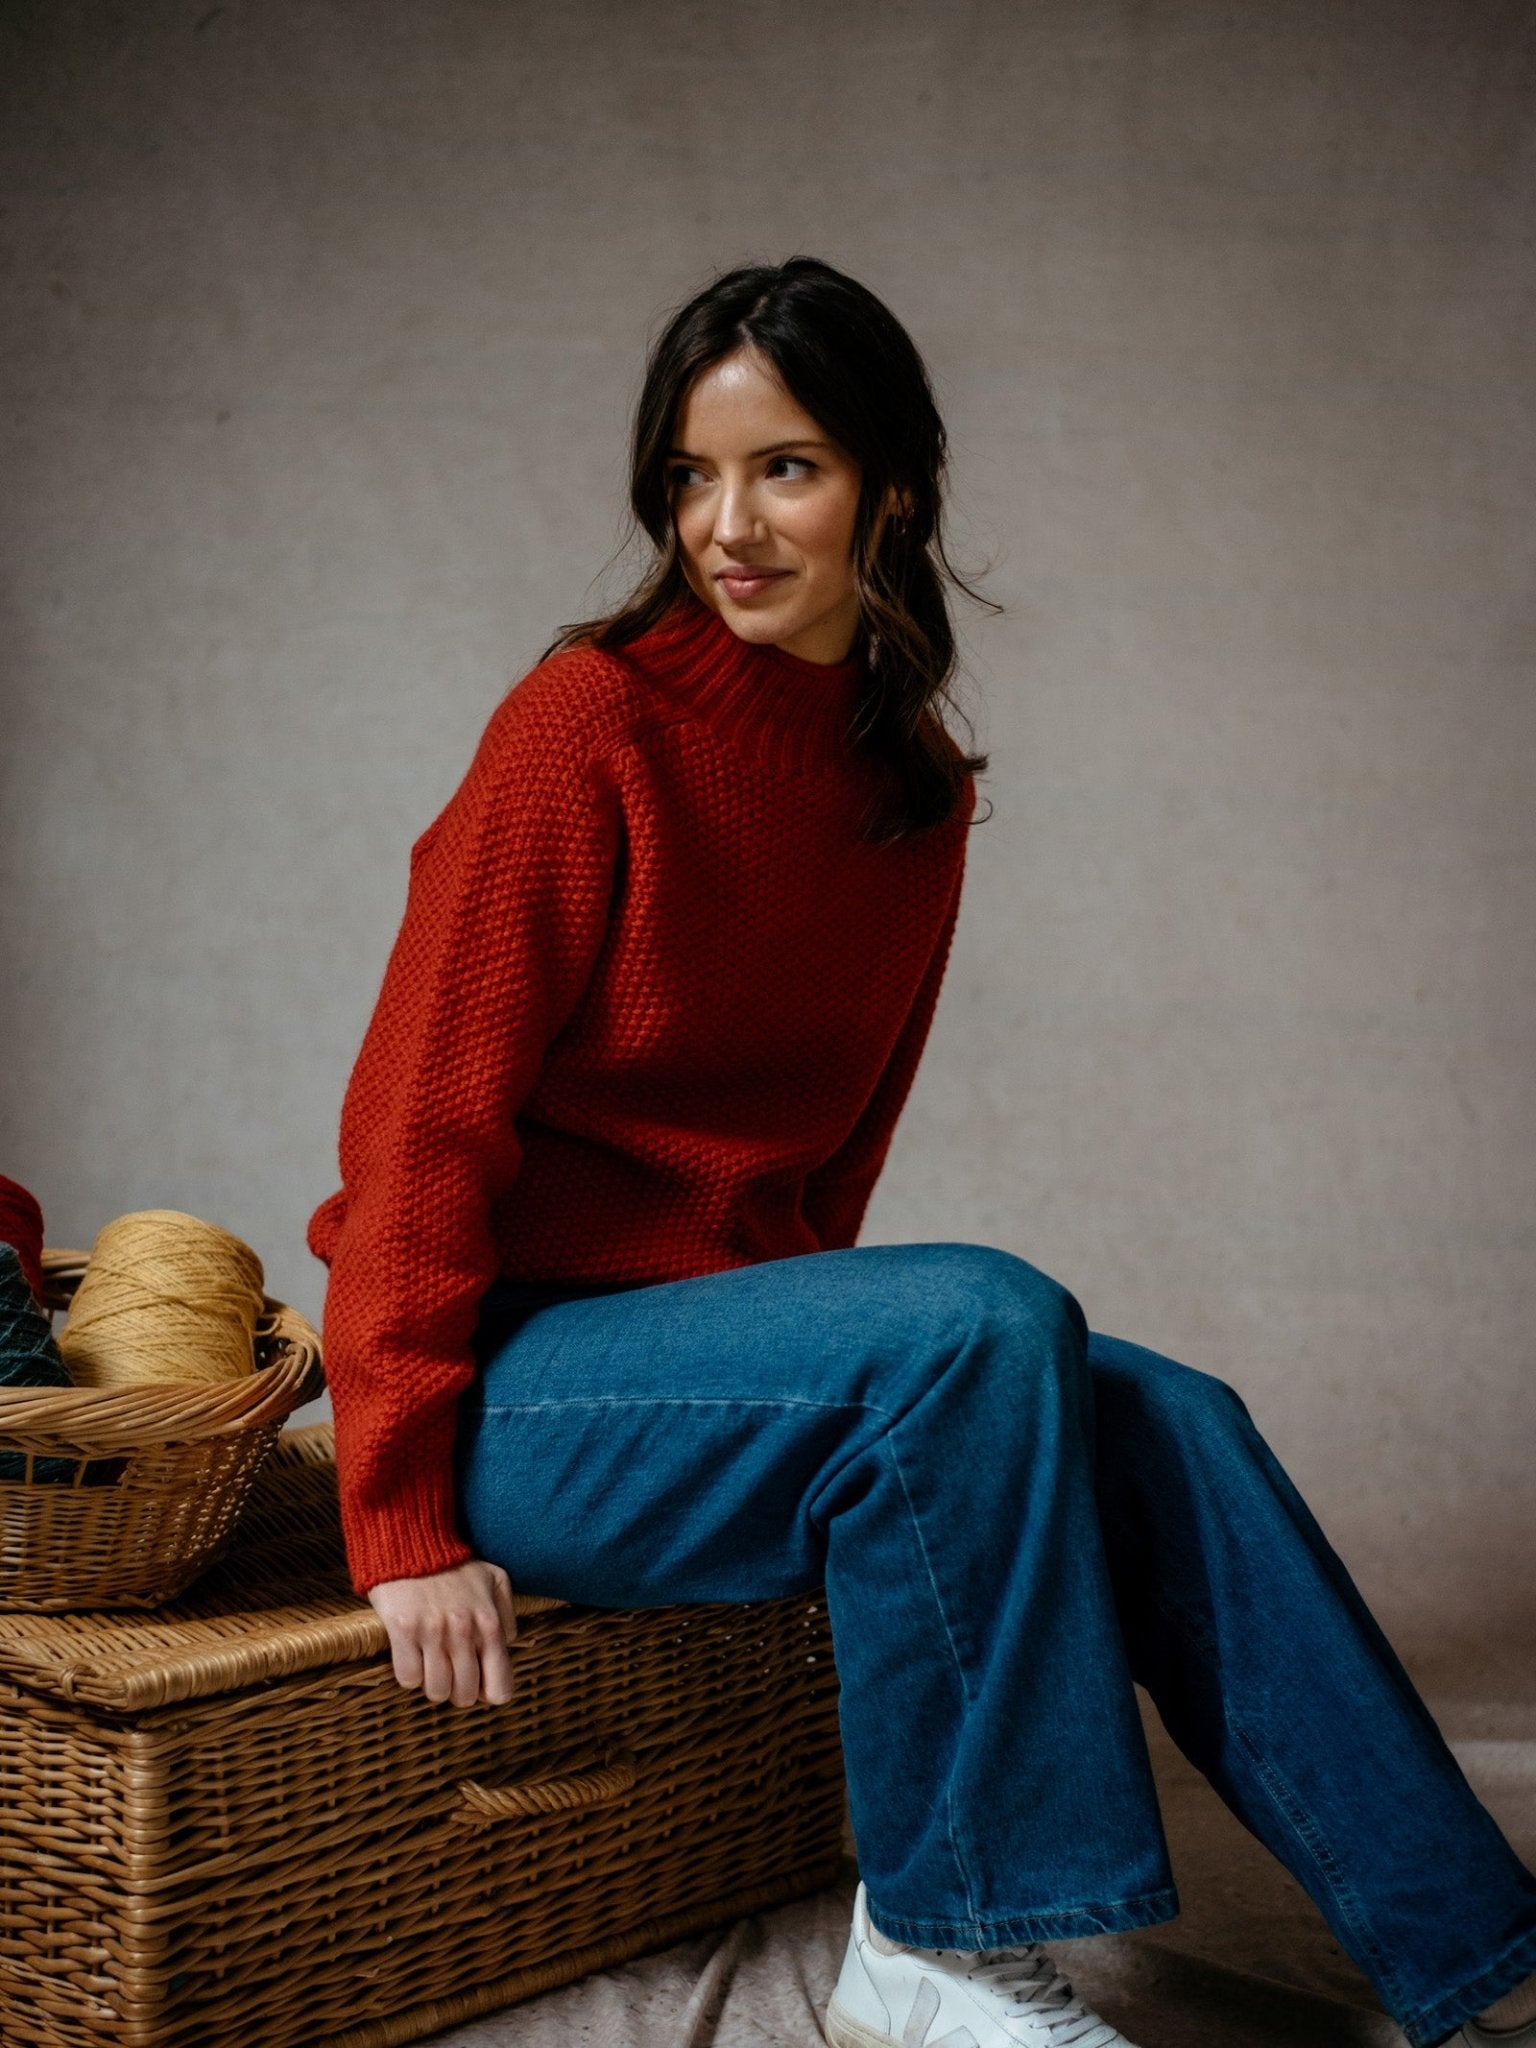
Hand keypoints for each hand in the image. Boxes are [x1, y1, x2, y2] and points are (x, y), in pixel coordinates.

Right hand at [367, 1558, 518, 1707]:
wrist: (414, 1542)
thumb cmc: (455, 1565)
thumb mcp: (495, 1580)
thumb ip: (508, 1615)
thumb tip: (507, 1646)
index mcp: (489, 1624)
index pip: (499, 1688)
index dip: (488, 1694)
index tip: (478, 1684)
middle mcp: (464, 1632)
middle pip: (464, 1695)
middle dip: (457, 1691)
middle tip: (450, 1673)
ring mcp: (433, 1632)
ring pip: (435, 1691)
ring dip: (432, 1684)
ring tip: (430, 1664)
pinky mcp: (403, 1630)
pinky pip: (408, 1678)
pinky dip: (410, 1674)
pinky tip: (412, 1655)